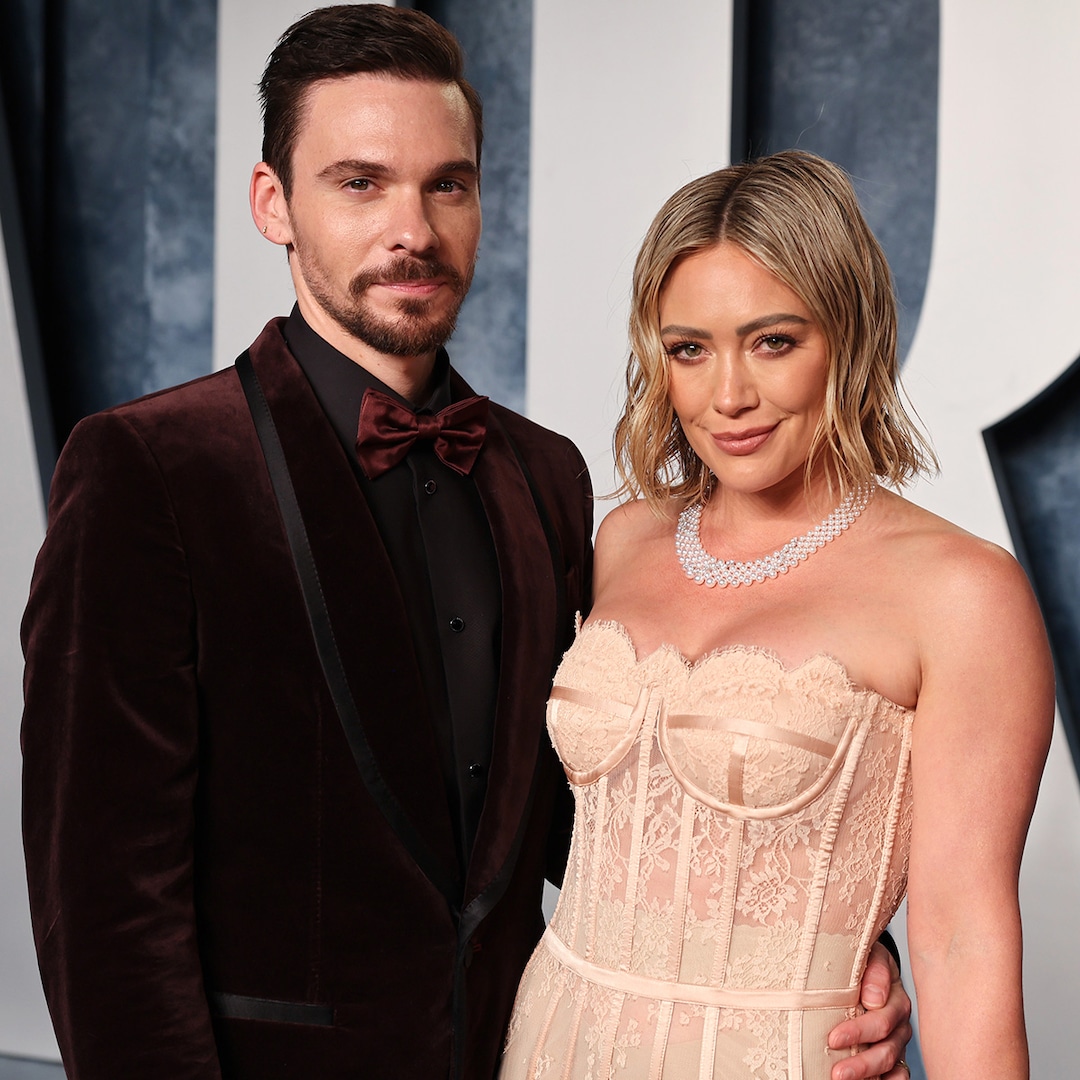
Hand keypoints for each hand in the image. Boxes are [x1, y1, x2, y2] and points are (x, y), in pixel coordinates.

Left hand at [828, 941, 912, 1079]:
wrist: (867, 964)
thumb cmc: (863, 959)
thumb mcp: (870, 954)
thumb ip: (875, 970)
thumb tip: (874, 999)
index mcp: (896, 998)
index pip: (881, 1020)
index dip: (858, 1032)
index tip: (834, 1038)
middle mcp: (899, 1024)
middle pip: (886, 1050)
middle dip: (861, 1063)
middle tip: (837, 1073)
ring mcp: (897, 1042)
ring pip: (890, 1066)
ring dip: (867, 1075)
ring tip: (840, 1079)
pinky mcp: (893, 1056)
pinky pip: (897, 1075)